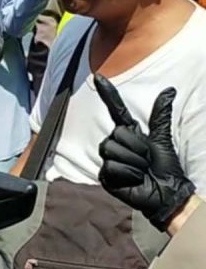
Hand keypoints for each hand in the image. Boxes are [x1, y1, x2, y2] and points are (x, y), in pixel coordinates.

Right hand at [94, 75, 196, 230]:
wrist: (166, 192)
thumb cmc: (166, 167)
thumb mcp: (163, 139)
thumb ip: (161, 115)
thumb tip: (170, 89)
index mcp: (129, 133)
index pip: (116, 109)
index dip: (108, 93)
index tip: (98, 76)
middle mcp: (116, 143)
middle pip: (117, 133)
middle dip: (136, 147)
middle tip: (146, 160)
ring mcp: (108, 159)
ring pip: (113, 150)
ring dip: (133, 162)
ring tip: (140, 171)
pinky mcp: (105, 175)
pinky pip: (112, 166)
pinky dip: (128, 174)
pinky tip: (133, 180)